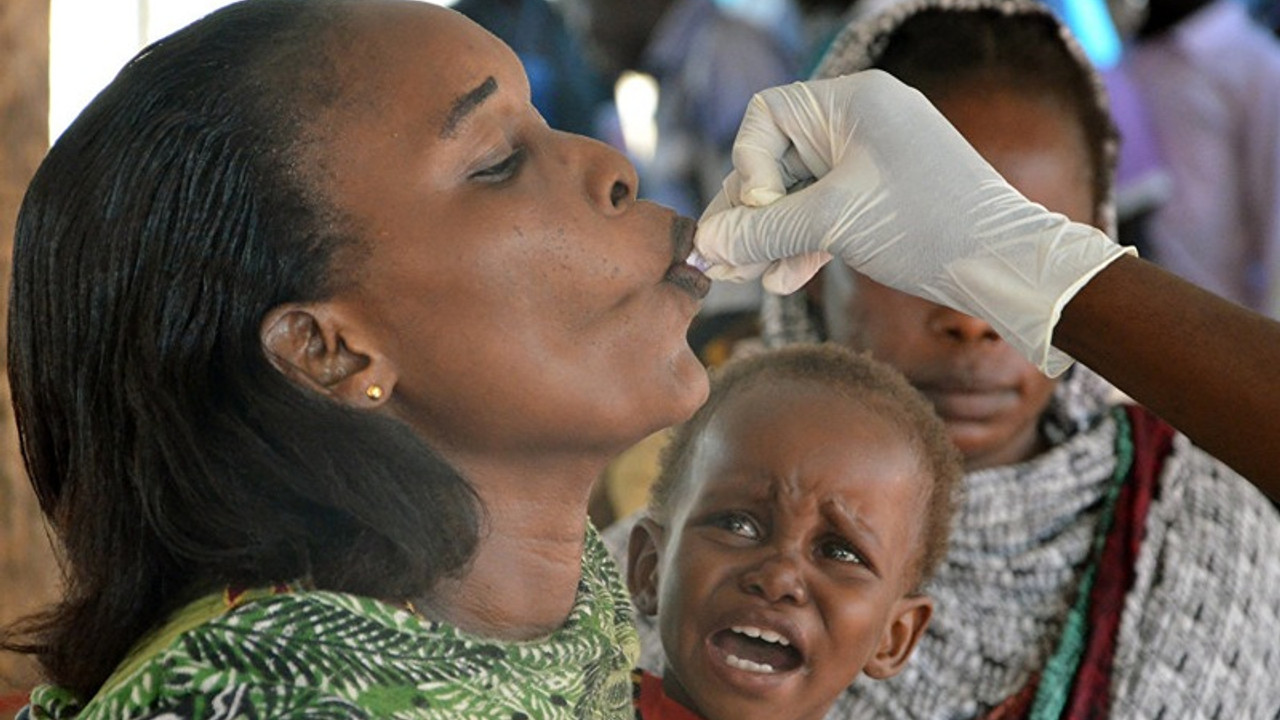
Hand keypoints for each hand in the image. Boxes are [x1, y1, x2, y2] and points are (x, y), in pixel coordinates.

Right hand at [695, 70, 1132, 374]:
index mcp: (854, 101)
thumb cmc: (929, 226)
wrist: (1006, 265)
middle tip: (721, 261)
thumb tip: (706, 240)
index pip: (766, 116)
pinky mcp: (880, 198)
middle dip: (750, 215)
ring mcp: (871, 161)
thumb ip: (763, 230)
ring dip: (771, 238)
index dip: (750, 167)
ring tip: (744, 278)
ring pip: (798, 194)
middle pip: (777, 161)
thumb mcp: (834, 224)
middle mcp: (860, 122)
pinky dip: (803, 244)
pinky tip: (784, 280)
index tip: (761, 215)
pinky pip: (826, 213)